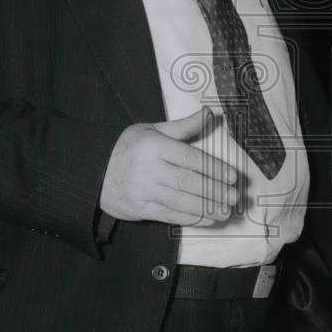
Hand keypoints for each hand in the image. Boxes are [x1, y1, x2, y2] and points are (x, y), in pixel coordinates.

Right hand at [99, 107, 239, 225]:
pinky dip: (191, 218)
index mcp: (154, 146)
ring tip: (226, 211)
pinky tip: (207, 218)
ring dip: (207, 208)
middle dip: (215, 191)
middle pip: (188, 182)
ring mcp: (144, 191)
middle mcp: (149, 169)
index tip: (232, 177)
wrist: (96, 174)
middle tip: (235, 197)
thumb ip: (183, 126)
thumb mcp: (153, 130)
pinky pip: (171, 215)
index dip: (214, 169)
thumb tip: (211, 113)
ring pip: (181, 201)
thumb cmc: (130, 148)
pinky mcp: (141, 209)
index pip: (190, 158)